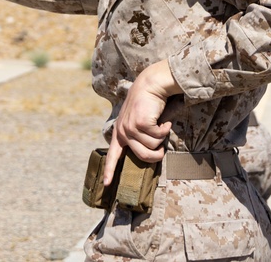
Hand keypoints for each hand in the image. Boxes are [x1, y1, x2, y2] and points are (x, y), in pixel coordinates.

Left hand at [103, 61, 178, 184]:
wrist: (150, 85)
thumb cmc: (147, 105)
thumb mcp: (137, 121)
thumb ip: (137, 136)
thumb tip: (149, 153)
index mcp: (119, 133)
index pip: (112, 155)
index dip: (110, 170)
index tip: (106, 184)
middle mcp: (122, 132)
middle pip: (142, 157)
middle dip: (157, 154)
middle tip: (162, 148)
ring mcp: (130, 128)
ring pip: (153, 146)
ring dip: (161, 136)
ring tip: (159, 124)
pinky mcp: (139, 124)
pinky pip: (158, 136)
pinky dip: (164, 128)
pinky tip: (161, 119)